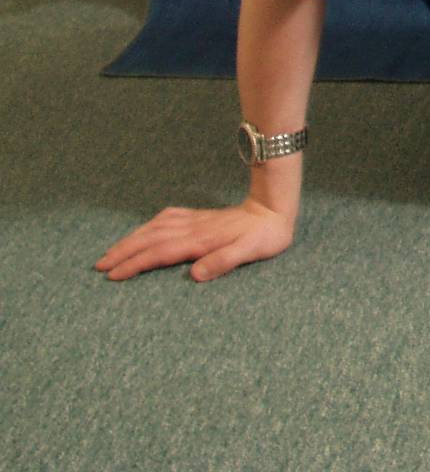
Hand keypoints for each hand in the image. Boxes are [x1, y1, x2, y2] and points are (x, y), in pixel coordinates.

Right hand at [95, 198, 294, 282]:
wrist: (275, 209)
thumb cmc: (265, 236)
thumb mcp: (251, 251)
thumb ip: (224, 261)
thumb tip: (195, 275)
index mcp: (201, 240)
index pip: (160, 252)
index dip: (135, 263)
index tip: (113, 275)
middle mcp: (193, 228)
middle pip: (150, 239)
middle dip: (123, 251)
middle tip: (99, 266)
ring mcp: (194, 220)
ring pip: (154, 227)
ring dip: (131, 239)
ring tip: (111, 252)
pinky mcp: (199, 217)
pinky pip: (166, 218)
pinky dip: (149, 225)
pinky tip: (144, 230)